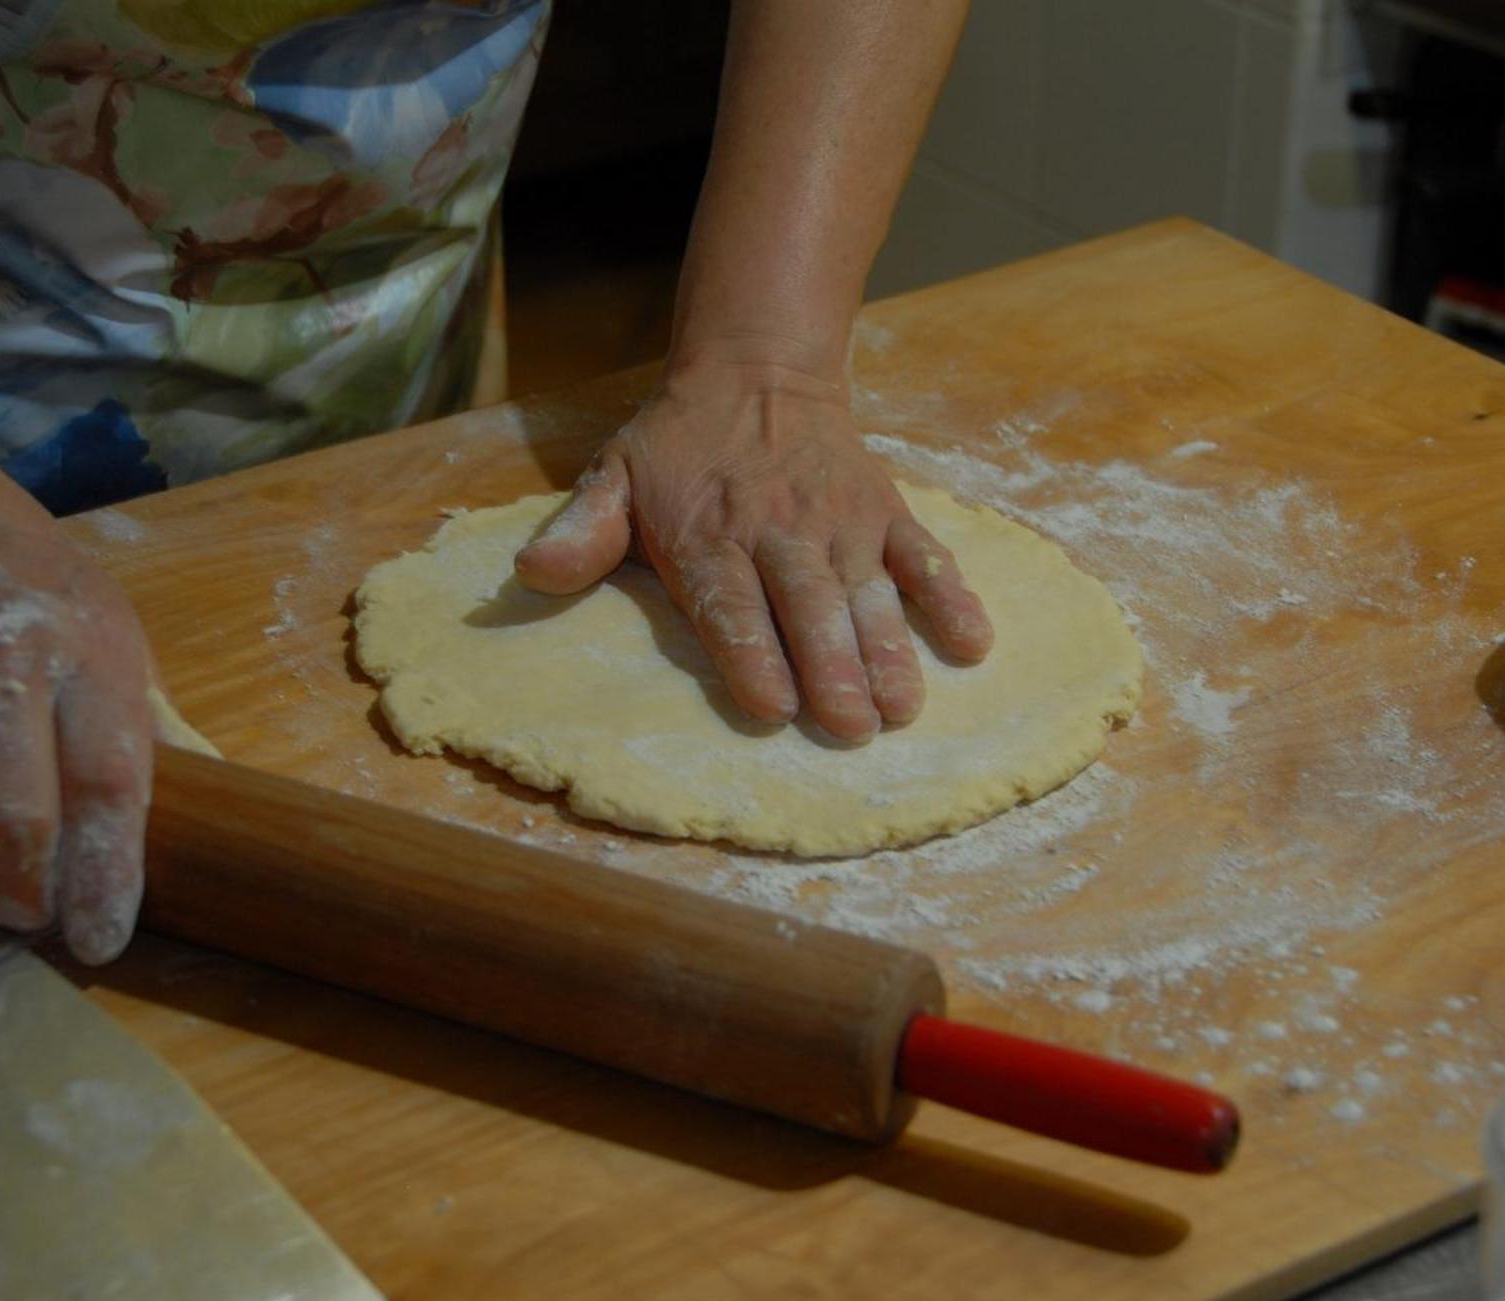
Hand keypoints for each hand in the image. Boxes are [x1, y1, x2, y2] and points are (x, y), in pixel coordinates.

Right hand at [0, 465, 154, 961]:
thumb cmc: (27, 577)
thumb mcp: (108, 624)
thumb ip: (138, 715)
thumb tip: (195, 797)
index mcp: (89, 656)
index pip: (110, 787)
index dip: (107, 875)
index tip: (103, 937)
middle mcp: (4, 672)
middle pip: (17, 819)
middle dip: (22, 896)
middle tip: (24, 921)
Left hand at [514, 359, 992, 740]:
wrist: (758, 370)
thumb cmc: (679, 446)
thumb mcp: (614, 474)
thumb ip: (582, 531)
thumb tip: (533, 573)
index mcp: (709, 533)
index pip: (730, 602)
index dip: (751, 652)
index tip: (772, 705)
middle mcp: (779, 531)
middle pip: (807, 605)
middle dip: (830, 667)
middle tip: (851, 727)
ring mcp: (840, 522)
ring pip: (867, 590)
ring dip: (888, 649)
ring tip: (903, 707)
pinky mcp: (886, 511)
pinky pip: (924, 555)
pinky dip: (950, 595)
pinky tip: (972, 642)